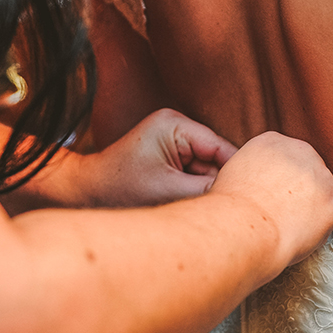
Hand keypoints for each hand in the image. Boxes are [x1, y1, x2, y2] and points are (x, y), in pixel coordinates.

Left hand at [80, 108, 237, 206]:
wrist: (84, 192)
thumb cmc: (120, 189)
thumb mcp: (170, 191)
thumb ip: (209, 190)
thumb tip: (241, 195)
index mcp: (176, 124)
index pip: (221, 148)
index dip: (235, 174)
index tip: (247, 200)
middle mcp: (176, 126)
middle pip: (215, 159)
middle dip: (215, 184)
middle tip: (211, 209)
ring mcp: (172, 140)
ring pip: (206, 170)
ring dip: (202, 190)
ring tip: (186, 205)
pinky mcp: (168, 156)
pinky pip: (193, 175)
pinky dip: (191, 190)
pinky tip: (180, 202)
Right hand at [209, 132, 332, 265]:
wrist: (244, 226)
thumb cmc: (231, 206)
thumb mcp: (233, 170)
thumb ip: (253, 167)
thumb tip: (258, 180)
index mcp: (273, 140)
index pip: (285, 155)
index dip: (280, 177)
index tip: (273, 191)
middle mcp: (300, 151)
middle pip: (307, 169)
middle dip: (298, 189)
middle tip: (282, 209)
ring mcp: (320, 176)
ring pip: (321, 191)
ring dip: (310, 206)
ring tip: (286, 223)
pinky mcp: (332, 202)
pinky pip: (327, 216)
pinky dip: (316, 227)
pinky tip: (296, 232)